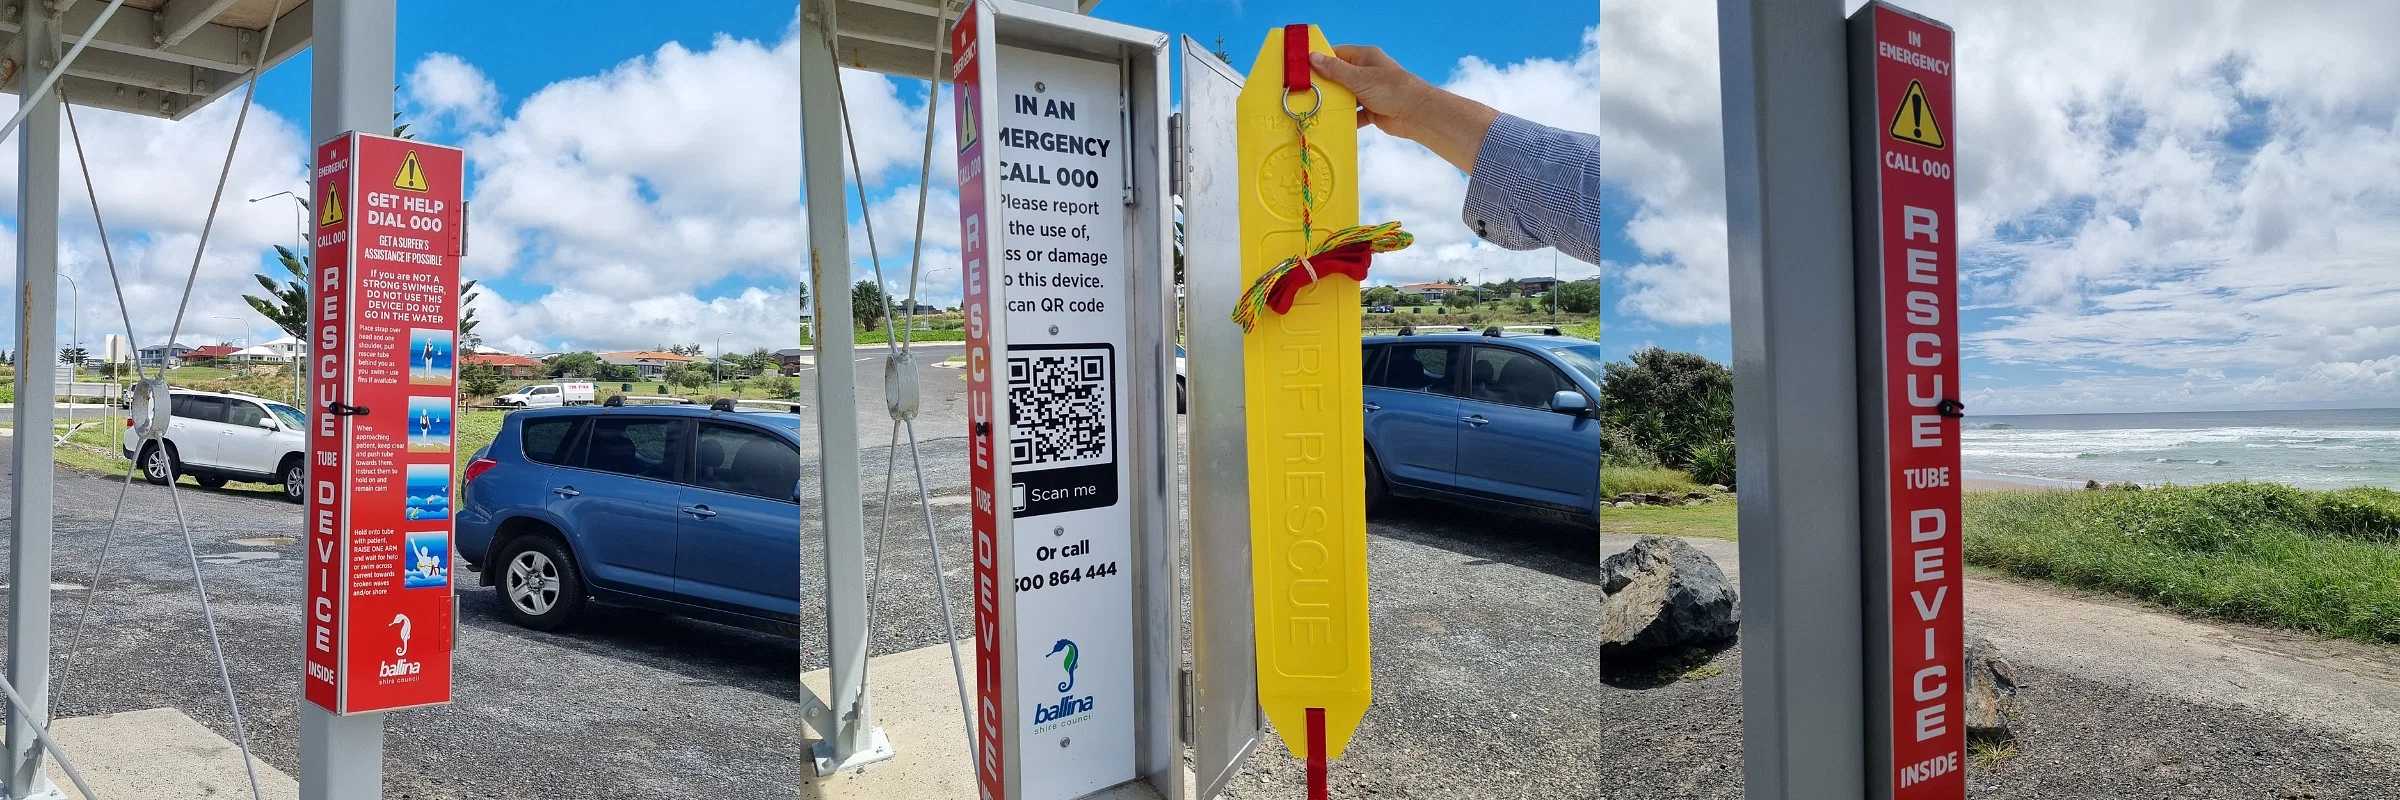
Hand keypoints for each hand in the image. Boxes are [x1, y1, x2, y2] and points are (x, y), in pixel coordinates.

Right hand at [1309, 46, 1499, 172]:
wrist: (1417, 115)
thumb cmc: (1392, 89)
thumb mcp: (1360, 78)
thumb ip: (1335, 70)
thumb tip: (1313, 57)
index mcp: (1364, 57)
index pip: (1336, 54)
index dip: (1319, 60)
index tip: (1301, 68)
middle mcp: (1366, 73)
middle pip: (1338, 77)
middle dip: (1323, 85)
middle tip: (1302, 92)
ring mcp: (1368, 92)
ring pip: (1344, 96)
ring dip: (1334, 104)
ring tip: (1313, 109)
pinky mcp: (1371, 110)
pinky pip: (1353, 114)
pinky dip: (1345, 119)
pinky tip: (1332, 124)